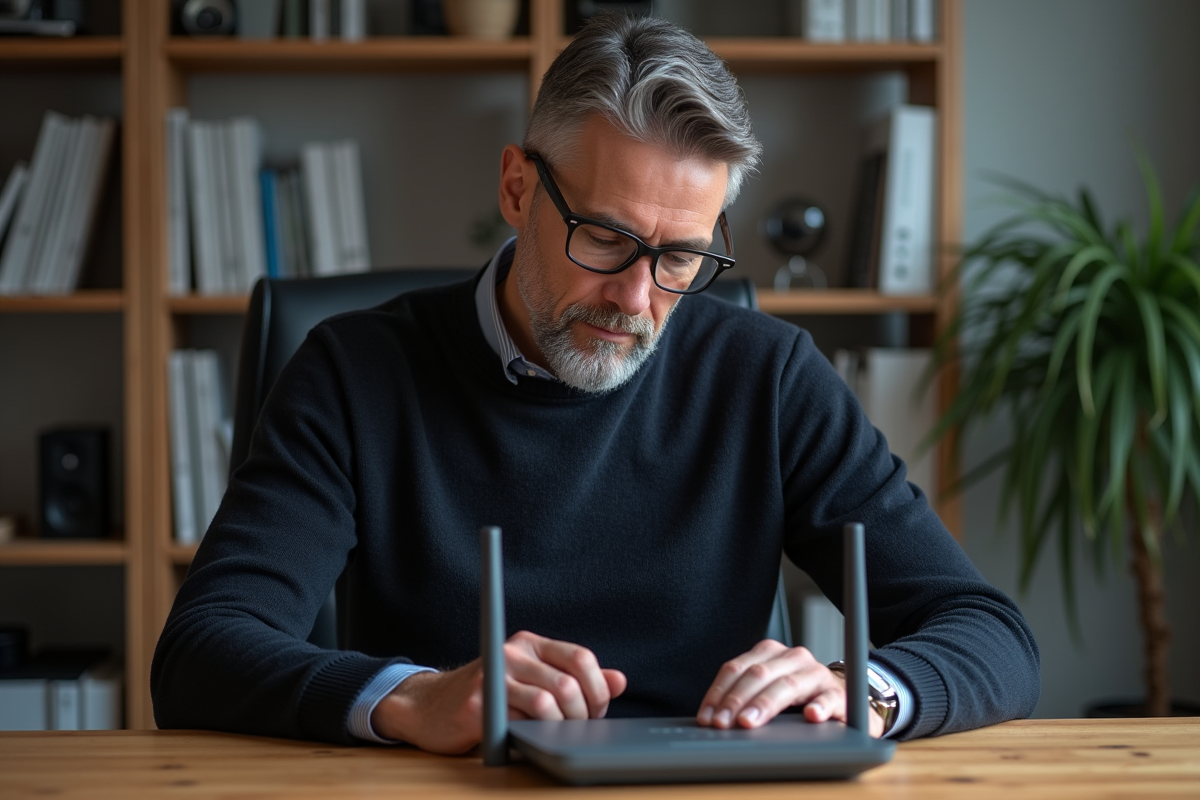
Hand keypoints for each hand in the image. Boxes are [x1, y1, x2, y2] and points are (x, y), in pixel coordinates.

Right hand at [370, 630, 626, 753]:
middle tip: (576, 731)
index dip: (598, 689)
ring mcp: (494, 675)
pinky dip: (532, 736)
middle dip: (581, 715)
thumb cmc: (488, 695)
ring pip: (548, 703)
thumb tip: (619, 680)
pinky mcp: (477, 702)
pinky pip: (519, 722)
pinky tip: (527, 739)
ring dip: (560, 729)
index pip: (580, 657)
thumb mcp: (534, 680)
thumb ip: (576, 679)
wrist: (429, 707)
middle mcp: (513, 652)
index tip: (596, 711)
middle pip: (569, 683)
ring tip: (554, 737)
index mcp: (531, 643)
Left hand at [696, 640, 883, 737]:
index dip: (718, 692)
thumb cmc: (797, 699)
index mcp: (769, 654)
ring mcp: (816, 674)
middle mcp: (792, 658)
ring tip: (749, 722)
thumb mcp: (767, 692)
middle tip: (723, 724)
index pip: (736, 668)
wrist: (840, 701)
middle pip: (758, 675)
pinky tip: (811, 716)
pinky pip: (829, 699)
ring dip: (765, 704)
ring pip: (787, 685)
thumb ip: (743, 698)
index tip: (706, 717)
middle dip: (736, 701)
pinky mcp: (839, 695)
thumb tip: (712, 720)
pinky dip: (819, 707)